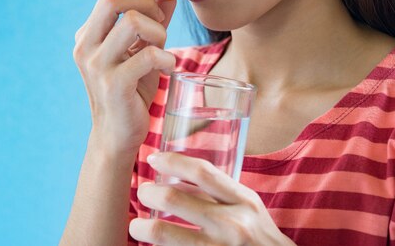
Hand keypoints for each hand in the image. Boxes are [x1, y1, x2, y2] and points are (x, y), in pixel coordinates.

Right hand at [73, 0, 176, 154]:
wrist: (117, 135)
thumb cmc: (131, 91)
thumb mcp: (142, 50)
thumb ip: (154, 22)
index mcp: (88, 34)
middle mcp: (86, 46)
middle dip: (147, 1)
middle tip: (162, 24)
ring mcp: (97, 66)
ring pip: (133, 22)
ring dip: (159, 32)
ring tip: (163, 51)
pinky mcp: (114, 85)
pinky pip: (147, 55)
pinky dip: (166, 57)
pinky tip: (167, 68)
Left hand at [129, 152, 296, 245]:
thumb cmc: (257, 235)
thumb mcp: (246, 207)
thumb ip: (218, 191)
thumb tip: (176, 175)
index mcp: (242, 201)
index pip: (202, 172)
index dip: (172, 161)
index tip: (153, 158)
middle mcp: (231, 224)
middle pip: (173, 198)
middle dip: (148, 193)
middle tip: (143, 193)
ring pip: (162, 231)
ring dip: (141, 226)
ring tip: (137, 225)